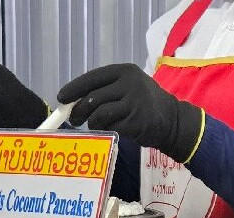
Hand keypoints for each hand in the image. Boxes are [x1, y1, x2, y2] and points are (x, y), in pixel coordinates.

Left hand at [58, 64, 203, 162]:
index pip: (92, 78)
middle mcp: (129, 84)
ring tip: (94, 126)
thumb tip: (73, 100)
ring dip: (93, 123)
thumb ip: (105, 90)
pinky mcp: (136, 121)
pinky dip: (107, 130)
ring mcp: (134, 103)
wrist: (171, 120)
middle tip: (74, 120)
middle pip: (93, 97)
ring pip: (100, 114)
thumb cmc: (143, 104)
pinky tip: (111, 130)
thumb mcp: (127, 87)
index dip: (74, 88)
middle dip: (79, 110)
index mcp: (125, 71)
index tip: (62, 98)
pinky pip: (111, 127)